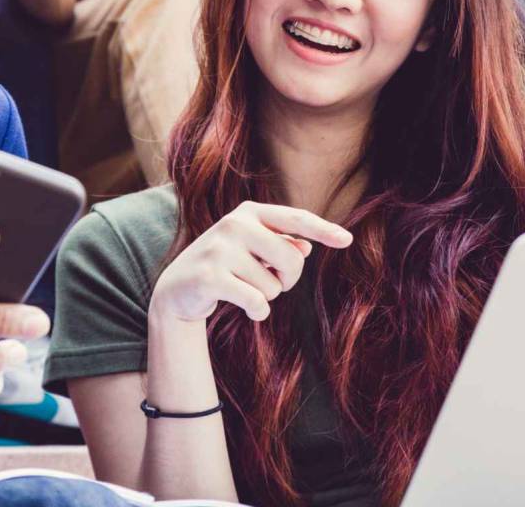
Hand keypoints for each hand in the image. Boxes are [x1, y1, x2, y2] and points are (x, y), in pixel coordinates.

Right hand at [149, 202, 352, 322]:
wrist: (177, 289)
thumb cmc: (225, 267)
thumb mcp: (252, 251)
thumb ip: (280, 245)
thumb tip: (305, 248)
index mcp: (249, 213)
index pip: (295, 218)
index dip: (323, 229)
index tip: (347, 240)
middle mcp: (234, 224)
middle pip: (292, 257)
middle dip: (289, 278)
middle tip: (271, 282)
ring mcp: (220, 249)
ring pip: (274, 285)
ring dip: (267, 297)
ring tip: (245, 290)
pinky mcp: (210, 276)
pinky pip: (257, 301)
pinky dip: (259, 312)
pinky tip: (248, 310)